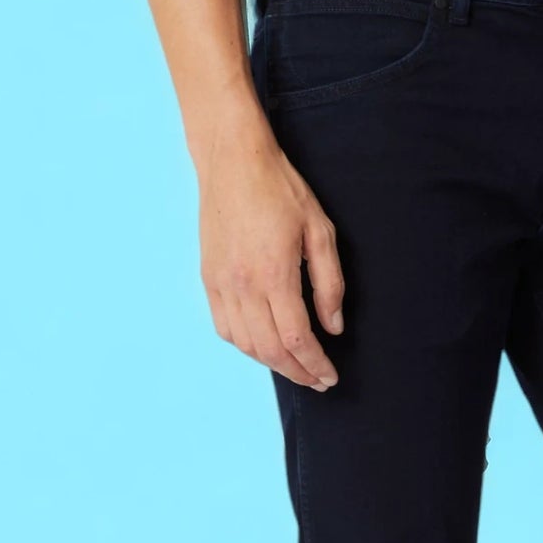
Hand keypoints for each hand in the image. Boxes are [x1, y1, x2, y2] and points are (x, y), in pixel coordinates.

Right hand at [196, 114, 344, 389]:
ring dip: (272, 364)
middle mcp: (243, 284)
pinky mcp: (208, 278)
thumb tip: (333, 327)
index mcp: (274, 274)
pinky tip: (264, 348)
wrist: (232, 161)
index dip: (315, 365)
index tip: (330, 376)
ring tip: (296, 368)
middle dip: (297, 373)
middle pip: (270, 350)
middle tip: (318, 381)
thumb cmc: (280, 190)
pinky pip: (224, 327)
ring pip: (245, 344)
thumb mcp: (320, 231)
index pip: (296, 339)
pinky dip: (246, 346)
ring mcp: (221, 283)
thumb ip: (329, 284)